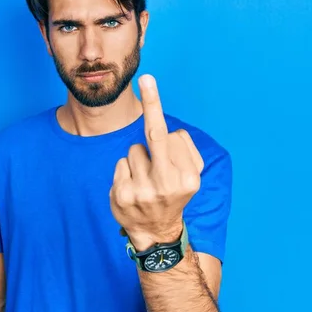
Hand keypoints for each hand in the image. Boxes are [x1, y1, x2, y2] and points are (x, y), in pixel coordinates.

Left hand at [110, 74, 204, 251]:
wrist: (156, 232)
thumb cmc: (173, 195)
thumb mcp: (191, 178)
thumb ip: (184, 152)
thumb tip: (168, 130)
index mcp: (188, 178)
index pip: (174, 136)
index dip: (161, 118)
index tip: (150, 82)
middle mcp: (167, 185)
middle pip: (155, 135)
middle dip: (152, 105)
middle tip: (147, 79)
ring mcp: (143, 191)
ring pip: (134, 150)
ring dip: (138, 159)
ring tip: (145, 179)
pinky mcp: (122, 195)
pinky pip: (121, 163)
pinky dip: (126, 170)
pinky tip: (133, 186)